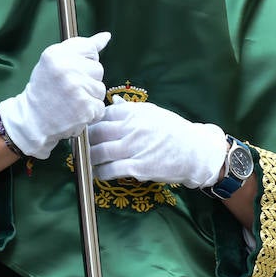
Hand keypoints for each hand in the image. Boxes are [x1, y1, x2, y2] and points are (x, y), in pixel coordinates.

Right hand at [0, 32, 110, 159]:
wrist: (32, 121)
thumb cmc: (44, 89)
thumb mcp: (55, 61)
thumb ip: (81, 47)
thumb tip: (106, 36)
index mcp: (56, 54)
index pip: (90, 48)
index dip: (85, 61)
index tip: (75, 70)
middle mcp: (66, 68)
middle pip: (98, 69)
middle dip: (88, 80)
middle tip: (70, 89)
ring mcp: (76, 88)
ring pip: (101, 89)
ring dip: (90, 97)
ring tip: (72, 101)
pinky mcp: (84, 107)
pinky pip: (100, 107)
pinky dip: (91, 113)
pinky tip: (75, 113)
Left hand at [87, 99, 227, 188]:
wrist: (196, 152)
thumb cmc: (175, 132)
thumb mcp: (154, 113)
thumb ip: (132, 110)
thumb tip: (114, 102)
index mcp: (136, 112)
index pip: (102, 114)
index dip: (91, 123)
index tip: (85, 129)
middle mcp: (133, 128)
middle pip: (96, 132)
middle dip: (84, 141)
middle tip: (79, 147)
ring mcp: (135, 147)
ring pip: (98, 152)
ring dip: (88, 158)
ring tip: (86, 161)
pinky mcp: (138, 167)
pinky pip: (110, 170)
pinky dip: (100, 173)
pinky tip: (98, 173)